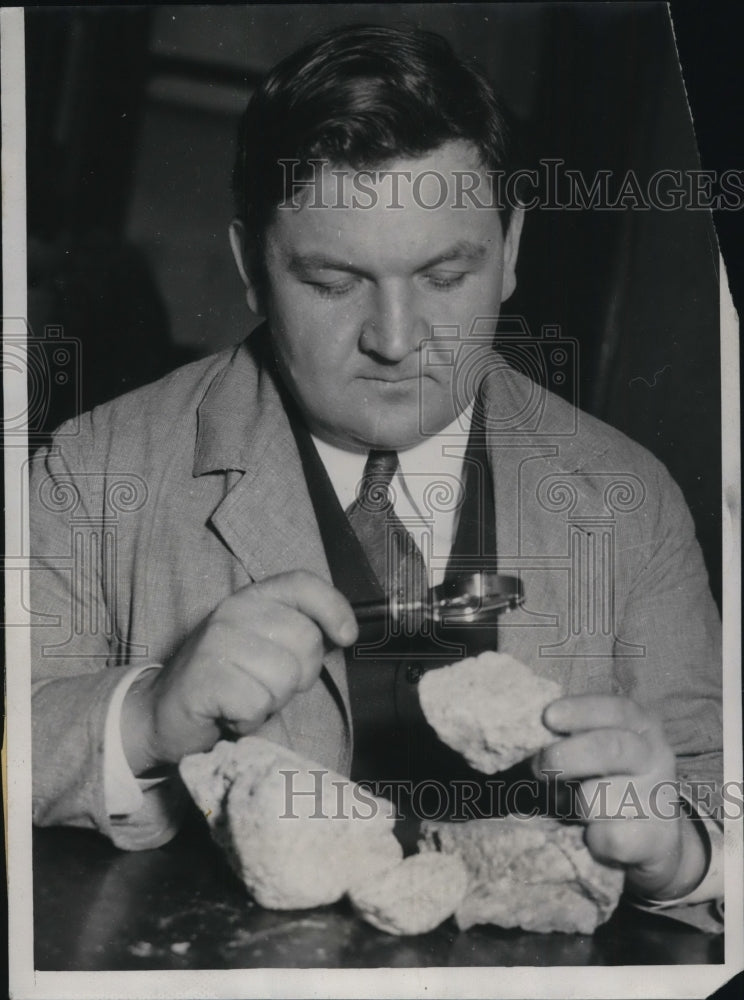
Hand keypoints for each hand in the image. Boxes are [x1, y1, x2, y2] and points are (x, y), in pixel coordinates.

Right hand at [122, 570, 357, 772]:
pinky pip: (257, 704)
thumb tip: (345, 633)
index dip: (333, 607)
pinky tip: (229, 714)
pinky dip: (248, 720)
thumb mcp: (264, 647)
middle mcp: (233, 611)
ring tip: (245, 699)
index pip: (302, 583)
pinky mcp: (203, 677)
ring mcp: (215, 642)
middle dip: (298, 676)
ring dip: (270, 701)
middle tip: (267, 684)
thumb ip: (297, 636)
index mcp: (252, 598)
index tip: (346, 636)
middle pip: (306, 641)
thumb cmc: (226, 682)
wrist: (161, 713)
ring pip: (284, 678)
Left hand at [532, 695, 706, 899]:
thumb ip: (569, 738)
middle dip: (566, 756)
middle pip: (612, 748)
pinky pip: (612, 837)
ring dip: (571, 803)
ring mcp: (661, 798)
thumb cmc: (607, 782)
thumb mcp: (593, 754)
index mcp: (640, 727)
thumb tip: (524, 730)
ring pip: (600, 798)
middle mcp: (656, 756)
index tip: (547, 717)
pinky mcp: (661, 839)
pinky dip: (592, 838)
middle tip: (538, 768)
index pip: (617, 709)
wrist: (654, 840)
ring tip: (567, 806)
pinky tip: (591, 835)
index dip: (581, 710)